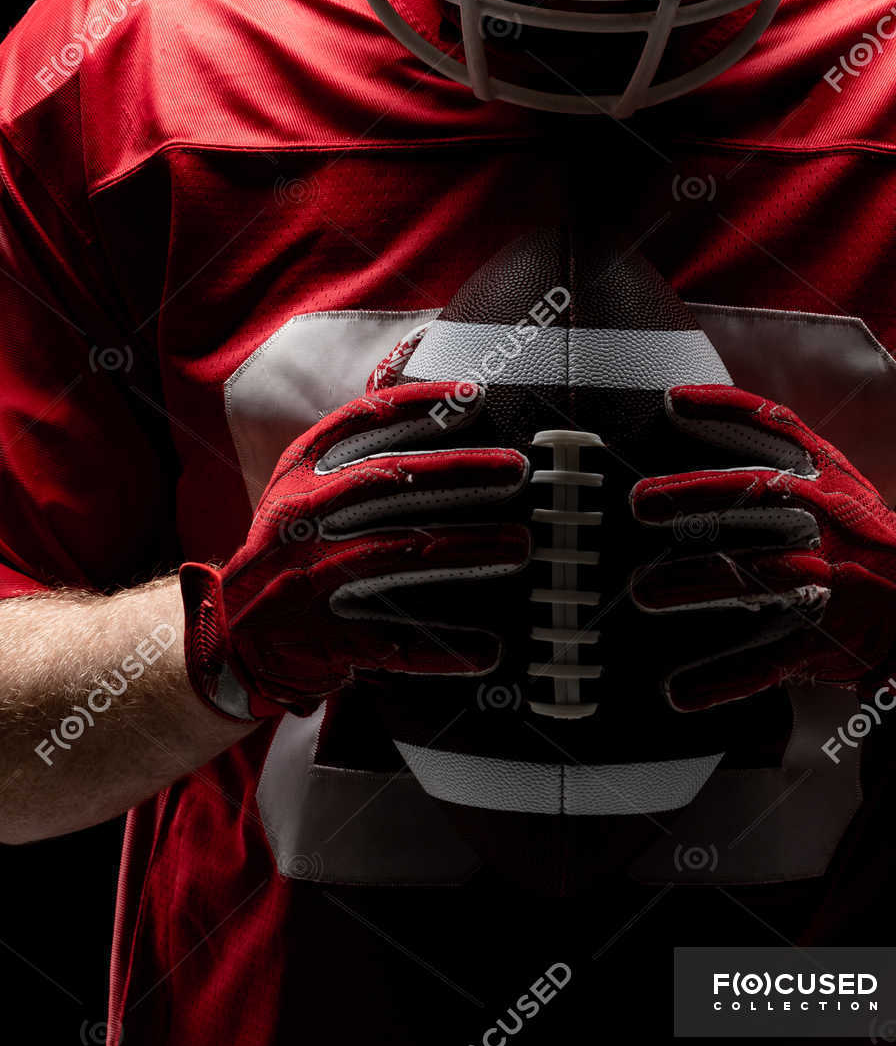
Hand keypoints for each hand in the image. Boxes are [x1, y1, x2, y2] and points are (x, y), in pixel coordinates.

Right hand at [180, 379, 529, 720]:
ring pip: (396, 553)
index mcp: (299, 475)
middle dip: (459, 471)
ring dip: (465, 547)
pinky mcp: (324, 639)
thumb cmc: (288, 552)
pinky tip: (488, 650)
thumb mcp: (301, 492)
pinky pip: (395, 643)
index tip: (475, 395)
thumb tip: (437, 415)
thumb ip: (353, 459)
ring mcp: (308, 578)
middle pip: (388, 481)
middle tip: (516, 469)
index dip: (420, 405)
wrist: (226, 638)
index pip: (360, 423)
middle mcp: (300, 519)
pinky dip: (443, 648)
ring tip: (520, 545)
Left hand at [628, 384, 895, 710]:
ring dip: (696, 583)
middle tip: (641, 502)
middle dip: (696, 498)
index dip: (724, 409)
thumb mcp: (838, 481)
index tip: (672, 402)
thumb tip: (698, 423)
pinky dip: (723, 679)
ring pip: (755, 577)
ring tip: (645, 590)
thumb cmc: (865, 535)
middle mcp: (827, 520)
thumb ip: (784, 454)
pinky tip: (680, 691)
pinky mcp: (825, 638)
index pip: (775, 428)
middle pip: (756, 499)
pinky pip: (768, 661)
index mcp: (826, 478)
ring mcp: (828, 578)